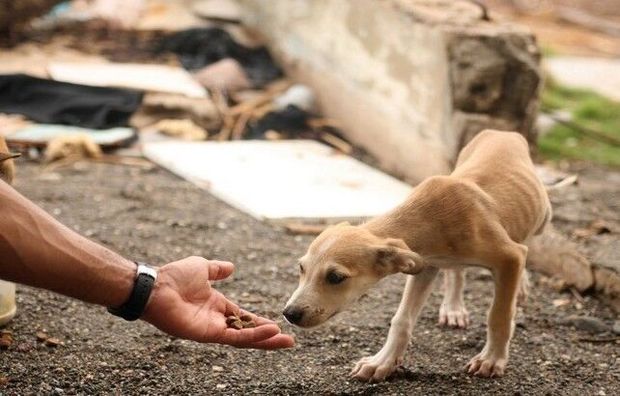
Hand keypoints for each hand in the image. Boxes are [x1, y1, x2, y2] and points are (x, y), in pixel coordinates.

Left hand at [142, 256, 293, 348]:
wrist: (156, 286)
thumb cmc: (174, 276)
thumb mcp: (202, 267)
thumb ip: (217, 269)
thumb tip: (232, 267)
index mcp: (216, 306)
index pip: (243, 317)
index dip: (259, 322)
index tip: (277, 325)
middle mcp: (216, 320)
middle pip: (247, 332)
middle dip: (268, 337)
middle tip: (289, 340)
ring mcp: (212, 329)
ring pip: (245, 338)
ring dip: (265, 339)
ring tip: (286, 341)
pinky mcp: (208, 334)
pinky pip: (235, 337)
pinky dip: (253, 336)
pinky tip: (270, 332)